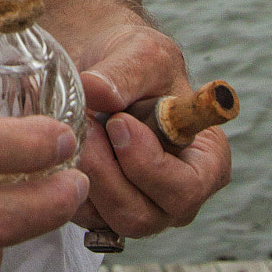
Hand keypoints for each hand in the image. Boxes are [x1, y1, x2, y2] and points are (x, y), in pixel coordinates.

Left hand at [75, 21, 231, 239]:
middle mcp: (178, 196)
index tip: (118, 122)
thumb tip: (98, 91)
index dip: (150, 164)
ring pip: (110, 218)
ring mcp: (141, 208)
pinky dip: (67, 180)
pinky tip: (65, 143)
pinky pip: (83, 214)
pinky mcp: (104, 211)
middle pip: (143, 215)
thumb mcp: (140, 52)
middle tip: (84, 123)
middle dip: (106, 171)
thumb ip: (125, 72)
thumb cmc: (136, 60)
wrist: (103, 67)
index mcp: (206, 162)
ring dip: (85, 172)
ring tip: (75, 126)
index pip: (187, 188)